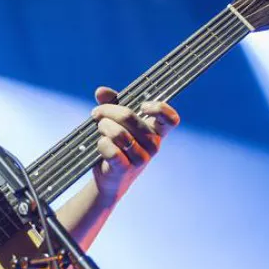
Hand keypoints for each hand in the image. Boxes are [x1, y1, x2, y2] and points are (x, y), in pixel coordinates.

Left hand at [90, 86, 179, 205]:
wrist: (109, 177)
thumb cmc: (115, 144)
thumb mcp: (115, 121)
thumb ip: (111, 103)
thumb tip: (101, 91)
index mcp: (156, 131)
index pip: (171, 119)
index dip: (160, 108)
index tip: (142, 105)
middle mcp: (153, 144)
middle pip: (130, 116)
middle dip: (108, 110)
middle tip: (97, 113)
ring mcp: (141, 158)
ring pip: (119, 133)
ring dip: (103, 127)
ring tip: (99, 128)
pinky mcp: (125, 169)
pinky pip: (112, 150)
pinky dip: (102, 144)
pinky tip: (100, 143)